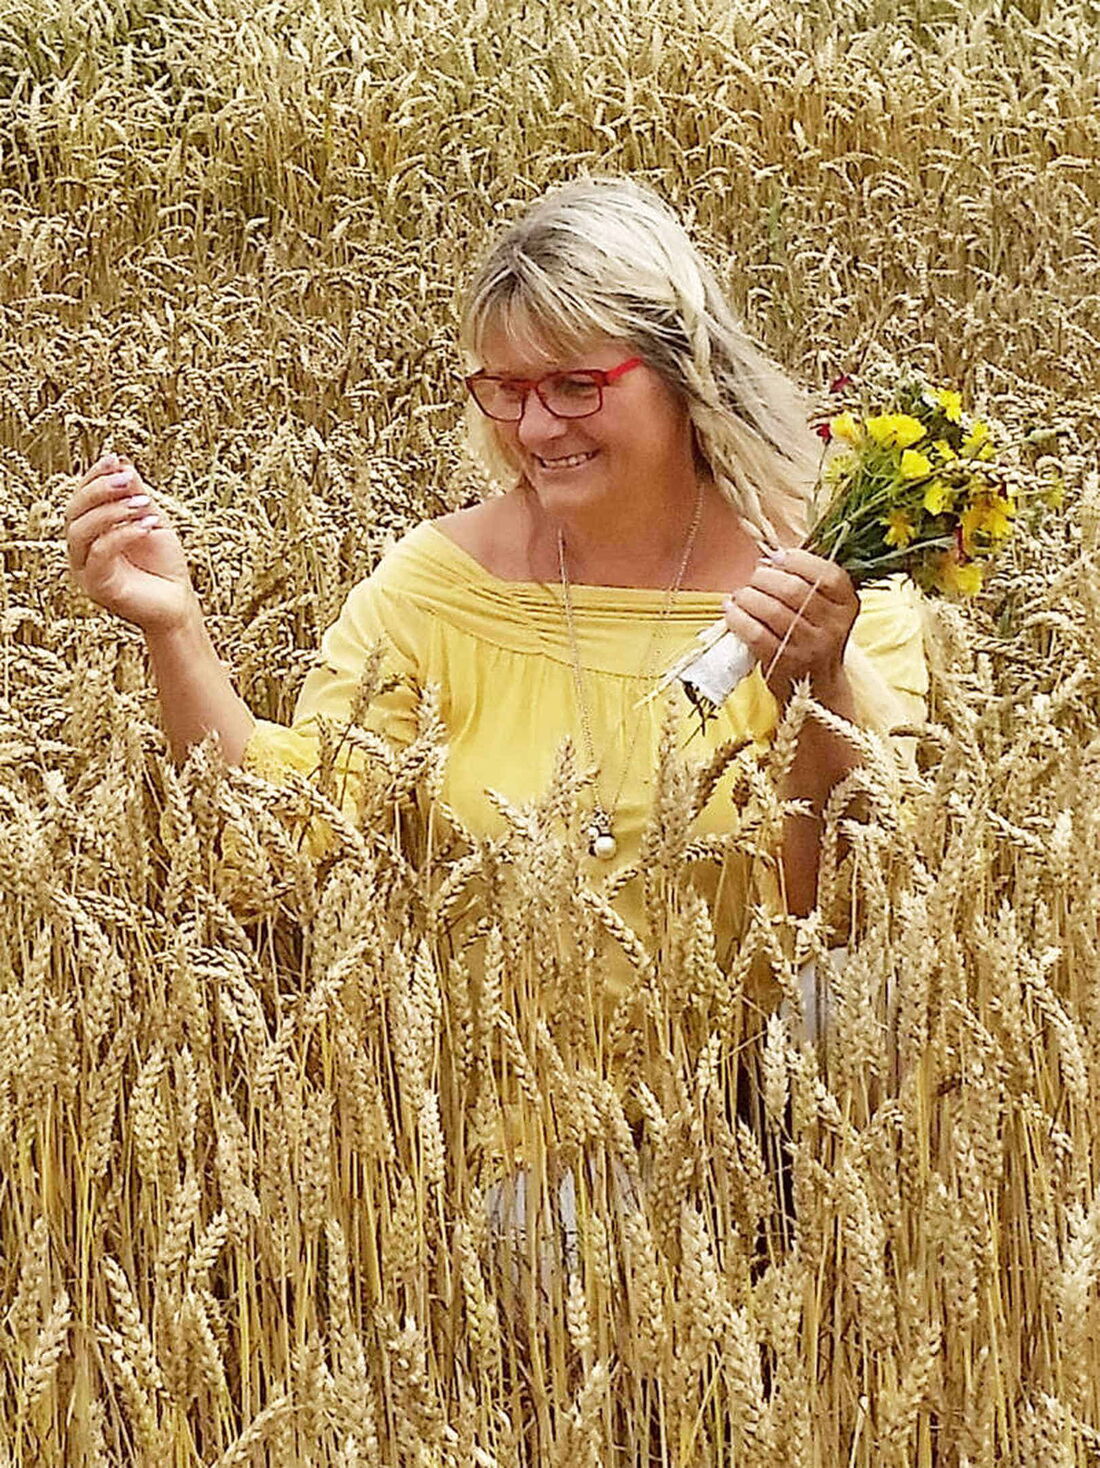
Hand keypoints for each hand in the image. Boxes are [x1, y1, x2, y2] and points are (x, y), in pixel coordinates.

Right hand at [66, 453, 197, 633]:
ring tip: (142, 503)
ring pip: (81, 532)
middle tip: (126, 479)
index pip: (79, 499)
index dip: (93, 477)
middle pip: (73, 512)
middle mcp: (80, 550)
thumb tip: (121, 462)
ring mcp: (85, 570)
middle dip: (98, 490)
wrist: (178, 602)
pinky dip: (122, 534)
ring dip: (110, 511)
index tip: (114, 459)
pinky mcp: (97, 587)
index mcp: (89, 533)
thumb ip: (135, 494)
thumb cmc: (163, 564)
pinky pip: (99, 554)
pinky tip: (147, 525)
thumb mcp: (151, 520)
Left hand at [723, 547, 857, 707]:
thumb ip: (808, 581)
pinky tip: (731, 611)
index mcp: (847, 605)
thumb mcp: (825, 608)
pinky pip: (756, 633)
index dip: (798, 561)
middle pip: (794, 589)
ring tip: (740, 595)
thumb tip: (772, 557)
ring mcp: (810, 646)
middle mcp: (833, 626)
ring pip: (772, 610)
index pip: (827, 574)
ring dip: (748, 596)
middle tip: (754, 579)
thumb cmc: (814, 638)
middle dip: (765, 578)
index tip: (777, 558)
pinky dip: (738, 618)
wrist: (816, 689)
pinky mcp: (785, 663)